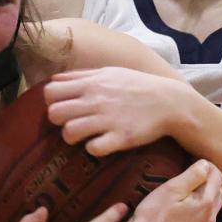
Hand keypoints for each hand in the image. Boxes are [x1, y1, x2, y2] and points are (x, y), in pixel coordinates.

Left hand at [44, 67, 187, 155]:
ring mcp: (108, 119)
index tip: (62, 106)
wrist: (170, 102)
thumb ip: (80, 75)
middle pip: (54, 113)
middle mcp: (96, 100)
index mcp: (91, 83)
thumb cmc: (136, 86)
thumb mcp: (108, 72)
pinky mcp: (121, 138)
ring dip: (71, 137)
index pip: (51, 91)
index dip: (51, 101)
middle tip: (71, 122)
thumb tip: (54, 79)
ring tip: (83, 136)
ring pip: (69, 132)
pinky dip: (93, 149)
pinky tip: (100, 144)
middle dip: (58, 121)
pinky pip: (93, 148)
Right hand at [120, 160, 221, 221]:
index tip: (194, 161)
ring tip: (186, 192)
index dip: (208, 166)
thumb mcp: (170, 190)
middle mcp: (210, 219)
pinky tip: (182, 213)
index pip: (217, 177)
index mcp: (206, 203)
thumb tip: (206, 165)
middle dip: (209, 181)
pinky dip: (198, 213)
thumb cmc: (153, 217)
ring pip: (211, 210)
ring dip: (204, 198)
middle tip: (192, 174)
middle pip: (218, 194)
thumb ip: (192, 176)